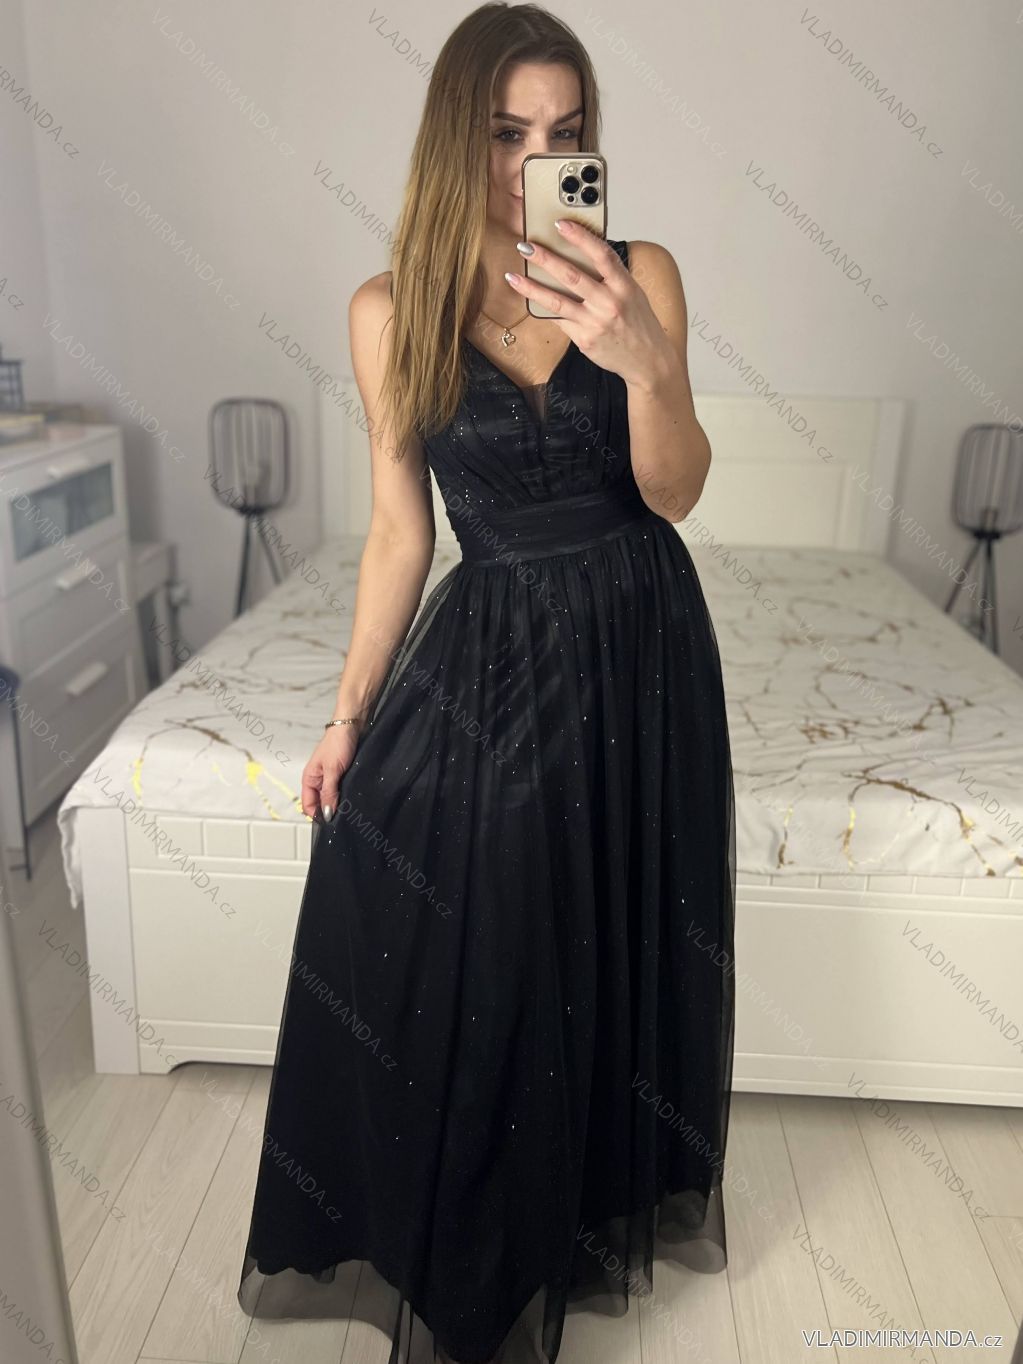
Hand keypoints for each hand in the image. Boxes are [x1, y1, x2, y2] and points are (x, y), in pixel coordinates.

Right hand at [301, 724, 362, 822]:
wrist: (353, 724)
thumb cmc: (338, 742)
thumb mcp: (333, 770)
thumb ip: (329, 792)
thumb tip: (326, 813)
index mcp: (310, 778)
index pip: (308, 805)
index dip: (317, 815)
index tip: (331, 823)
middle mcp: (318, 780)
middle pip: (320, 803)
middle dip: (329, 811)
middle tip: (343, 818)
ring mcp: (331, 777)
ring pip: (332, 797)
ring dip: (339, 803)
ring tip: (350, 809)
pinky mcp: (342, 774)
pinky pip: (341, 790)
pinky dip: (346, 795)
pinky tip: (353, 799)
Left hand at [505, 221, 670, 386]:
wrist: (648, 361)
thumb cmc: (639, 324)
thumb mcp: (633, 294)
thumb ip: (611, 277)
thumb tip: (582, 256)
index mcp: (624, 286)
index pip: (601, 254)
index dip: (580, 237)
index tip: (560, 224)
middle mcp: (609, 303)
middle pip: (572, 276)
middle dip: (545, 258)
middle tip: (525, 246)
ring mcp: (595, 323)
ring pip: (557, 301)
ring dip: (531, 287)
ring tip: (513, 277)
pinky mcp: (584, 340)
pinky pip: (559, 320)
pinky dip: (543, 309)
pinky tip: (528, 300)